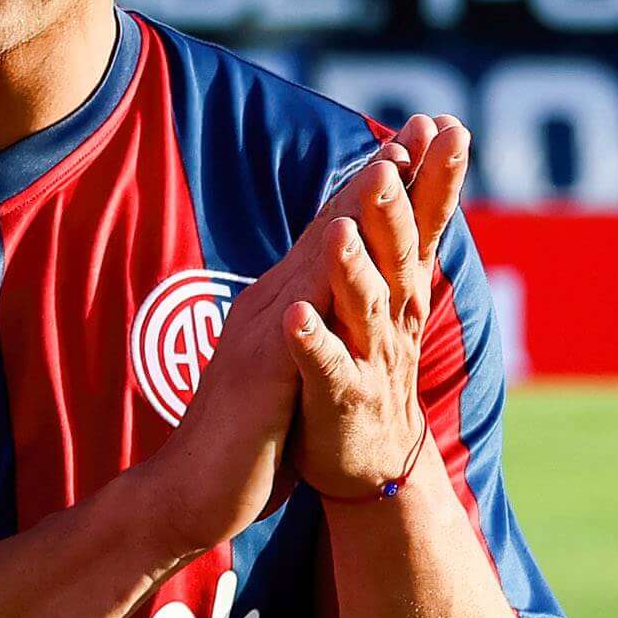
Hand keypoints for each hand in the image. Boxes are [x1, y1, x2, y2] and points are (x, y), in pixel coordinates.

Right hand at [122, 121, 448, 557]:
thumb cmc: (248, 434)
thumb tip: (331, 294)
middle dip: (379, 176)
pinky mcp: (260, 376)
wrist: (194, 490)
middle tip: (423, 127)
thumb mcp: (289, 364)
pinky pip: (293, 332)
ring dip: (351, 214)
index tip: (420, 141)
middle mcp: (275, 304)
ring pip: (316, 264)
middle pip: (333, 227)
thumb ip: (309, 323)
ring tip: (388, 166)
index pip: (339, 232)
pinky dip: (314, 298)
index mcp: (287, 303)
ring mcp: (264, 335)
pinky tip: (335, 262)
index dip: (379, 187)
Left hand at [290, 116, 466, 498]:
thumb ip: (400, 226)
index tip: (445, 122)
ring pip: (362, 306)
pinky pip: (324, 366)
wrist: (369, 456)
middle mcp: (393, 313)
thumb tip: (409, 154)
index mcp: (403, 282)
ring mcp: (368, 355)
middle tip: (392, 160)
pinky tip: (295, 318)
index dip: (435, 173)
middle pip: (396, 253)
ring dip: (351, 268)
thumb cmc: (373, 357)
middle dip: (395, 207)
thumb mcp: (394, 286)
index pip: (423, 219)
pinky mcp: (339, 396)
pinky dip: (311, 342)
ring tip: (340, 232)